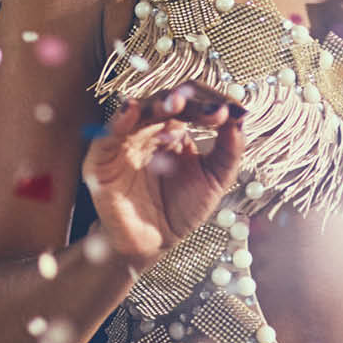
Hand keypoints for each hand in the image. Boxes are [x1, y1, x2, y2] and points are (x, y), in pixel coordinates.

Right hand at [82, 86, 245, 266]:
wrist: (154, 243)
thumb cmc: (183, 208)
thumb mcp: (215, 179)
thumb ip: (229, 150)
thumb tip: (240, 118)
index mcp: (176, 127)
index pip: (192, 101)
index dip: (212, 102)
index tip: (235, 112)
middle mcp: (150, 127)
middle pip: (167, 99)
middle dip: (190, 99)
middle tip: (212, 109)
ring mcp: (126, 139)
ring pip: (140, 109)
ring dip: (159, 103)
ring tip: (177, 103)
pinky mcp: (103, 157)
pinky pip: (108, 133)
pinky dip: (119, 119)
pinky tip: (133, 110)